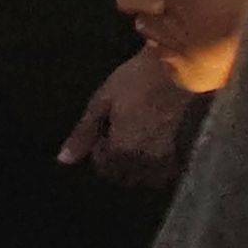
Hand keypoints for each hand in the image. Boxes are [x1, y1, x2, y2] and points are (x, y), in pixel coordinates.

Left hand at [62, 48, 199, 189]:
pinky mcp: (183, 148)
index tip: (102, 134)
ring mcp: (167, 156)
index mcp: (121, 149)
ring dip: (137, 168)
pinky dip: (158, 167)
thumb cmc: (135, 82)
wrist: (179, 70)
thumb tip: (64, 160)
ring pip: (147, 177)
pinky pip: (167, 171)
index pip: (105, 169)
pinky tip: (154, 147)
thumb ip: (83, 134)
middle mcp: (145, 159)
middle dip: (116, 164)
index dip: (99, 153)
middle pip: (126, 177)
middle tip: (117, 138)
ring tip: (135, 144)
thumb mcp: (101, 103)